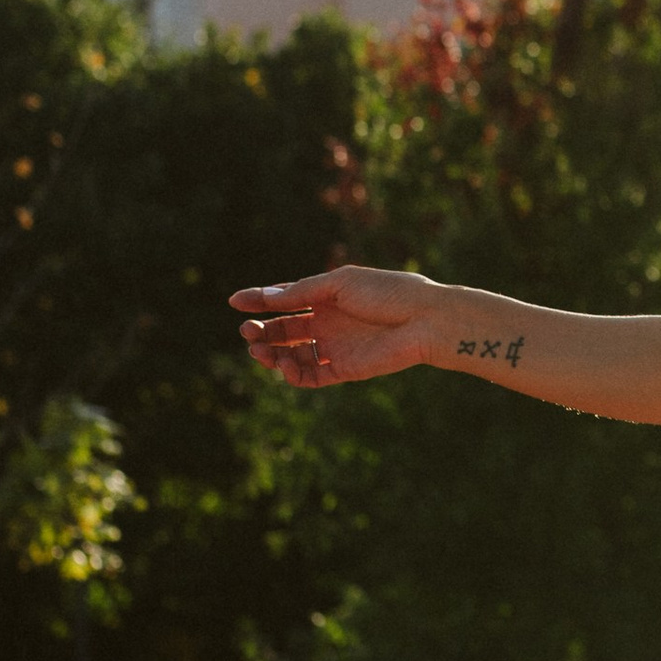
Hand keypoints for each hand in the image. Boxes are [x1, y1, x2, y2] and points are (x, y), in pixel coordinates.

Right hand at [230, 265, 442, 392]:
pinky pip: (311, 376)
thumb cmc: (388, 293)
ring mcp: (336, 346)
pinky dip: (294, 374)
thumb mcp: (340, 284)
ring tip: (259, 352)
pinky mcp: (345, 369)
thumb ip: (302, 292)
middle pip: (284, 330)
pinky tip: (286, 365)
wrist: (425, 320)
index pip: (286, 300)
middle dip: (262, 331)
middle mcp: (329, 322)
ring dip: (272, 354)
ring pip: (293, 355)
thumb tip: (264, 296)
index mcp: (328, 296)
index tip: (234, 302)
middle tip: (247, 331)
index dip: (260, 301)